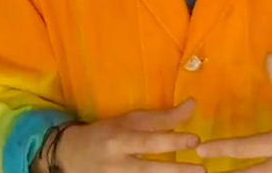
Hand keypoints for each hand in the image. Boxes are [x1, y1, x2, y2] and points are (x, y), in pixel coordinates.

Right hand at [53, 100, 205, 172]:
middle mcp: (118, 160)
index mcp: (120, 138)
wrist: (70, 155)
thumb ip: (160, 118)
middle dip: (175, 169)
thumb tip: (192, 105)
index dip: (171, 139)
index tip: (195, 139)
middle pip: (148, 167)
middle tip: (201, 169)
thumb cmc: (105, 134)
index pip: (147, 139)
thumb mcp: (128, 121)